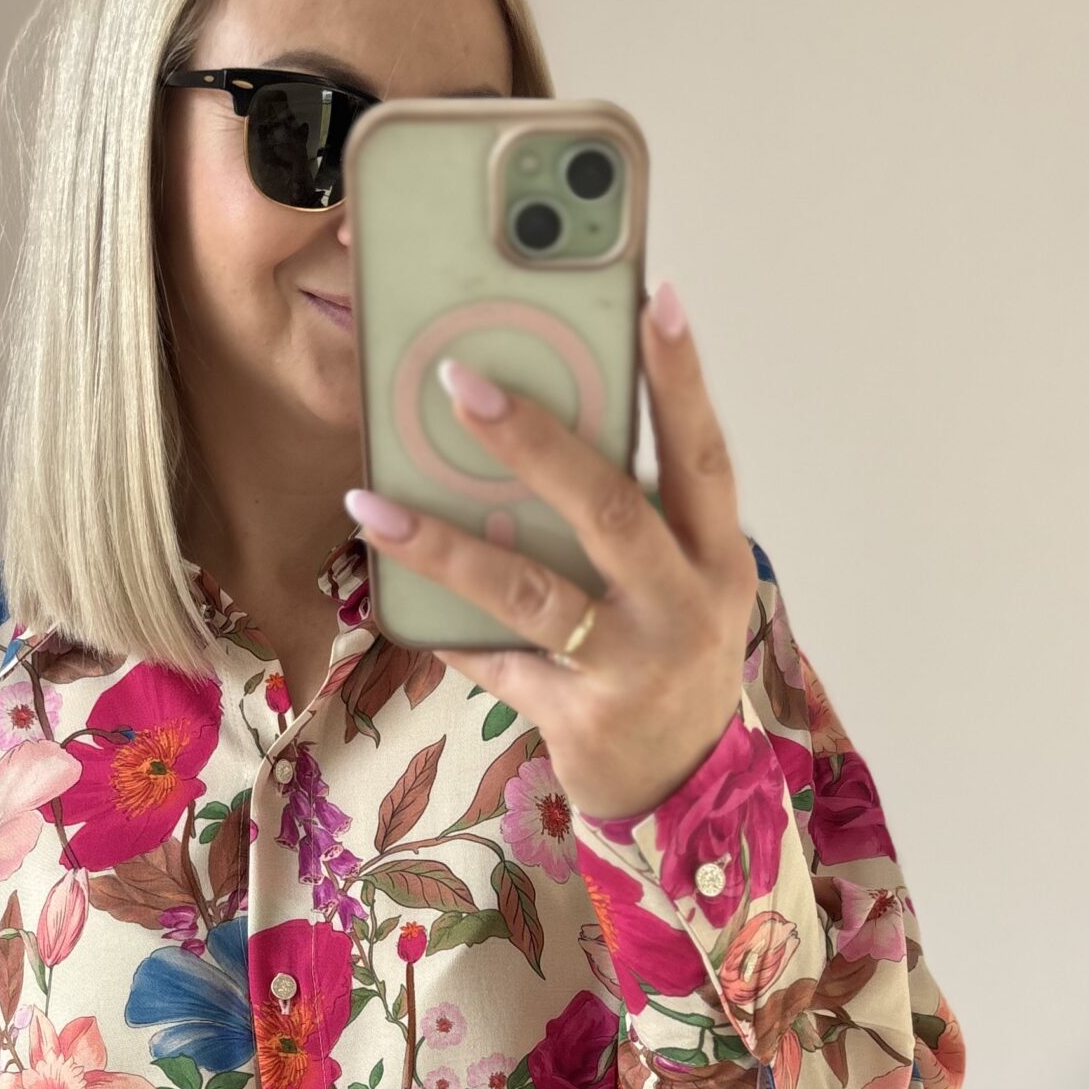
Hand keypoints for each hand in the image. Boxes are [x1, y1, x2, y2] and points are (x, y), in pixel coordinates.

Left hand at [345, 280, 756, 823]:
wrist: (682, 791)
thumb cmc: (666, 660)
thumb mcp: (677, 586)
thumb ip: (631, 522)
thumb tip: (530, 432)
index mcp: (716, 557)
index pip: (702, 454)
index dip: (682, 380)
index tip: (659, 298)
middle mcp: (685, 607)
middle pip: (609, 509)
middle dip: (532, 440)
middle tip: (457, 380)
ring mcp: (633, 666)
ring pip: (530, 590)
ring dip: (444, 543)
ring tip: (373, 502)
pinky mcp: (581, 716)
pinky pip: (496, 659)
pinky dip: (444, 628)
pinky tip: (390, 598)